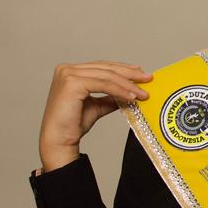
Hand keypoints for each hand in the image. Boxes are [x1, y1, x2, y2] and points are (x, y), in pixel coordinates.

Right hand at [38, 62, 152, 171]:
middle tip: (148, 78)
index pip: (102, 67)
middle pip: (106, 68)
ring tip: (142, 93)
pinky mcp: (72, 83)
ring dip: (128, 84)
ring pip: (107, 76)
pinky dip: (120, 90)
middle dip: (130, 74)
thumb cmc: (72, 125)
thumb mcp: (96, 107)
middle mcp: (67, 69)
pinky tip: (132, 97)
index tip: (140, 74)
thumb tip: (129, 94)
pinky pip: (104, 85)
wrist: (59, 141)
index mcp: (69, 71)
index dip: (123, 70)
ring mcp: (68, 74)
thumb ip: (109, 97)